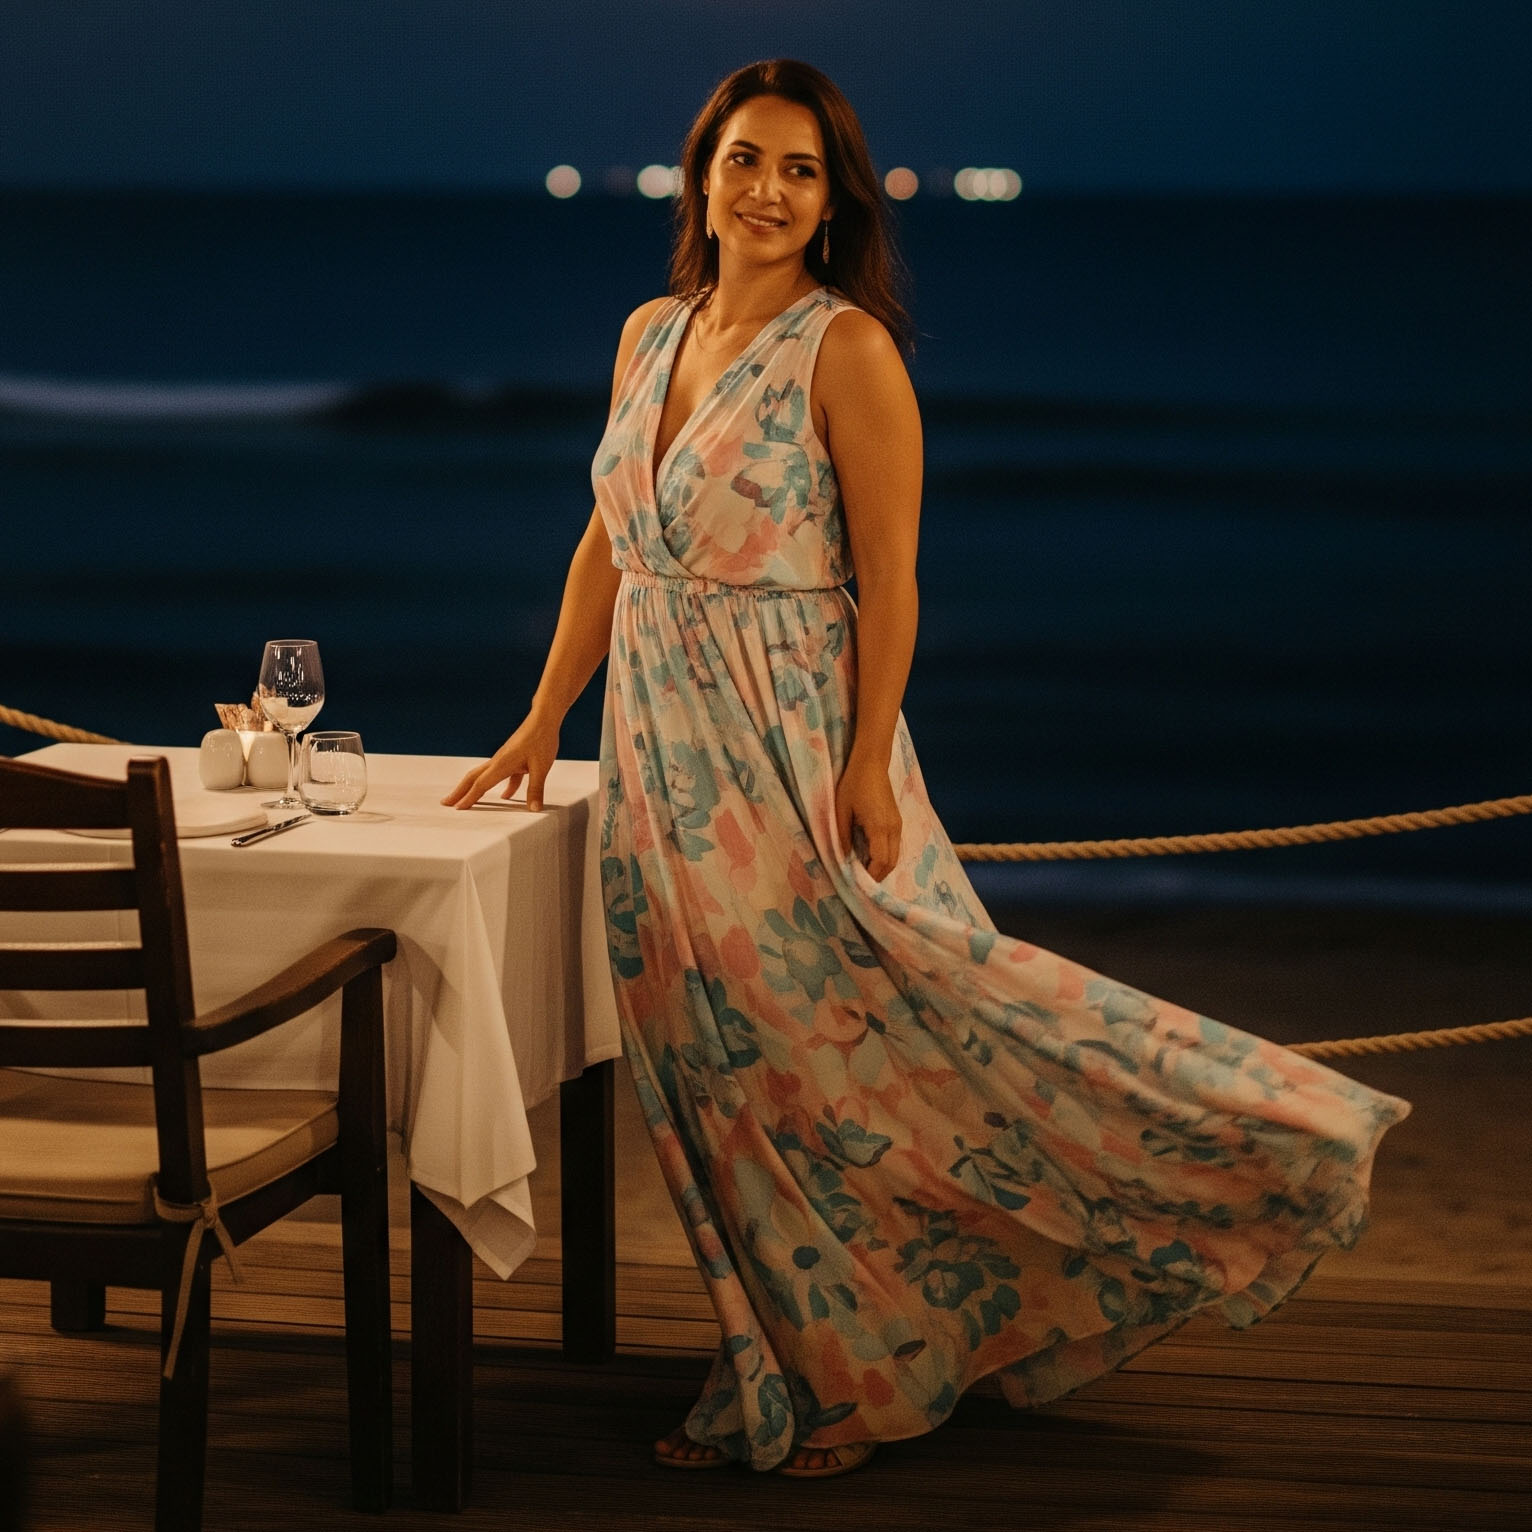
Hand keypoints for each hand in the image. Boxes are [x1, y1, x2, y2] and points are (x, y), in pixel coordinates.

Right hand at [441, 712, 560, 811]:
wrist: (544, 718)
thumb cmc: (542, 739)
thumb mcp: (541, 767)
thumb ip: (535, 789)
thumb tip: (534, 809)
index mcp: (501, 764)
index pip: (481, 784)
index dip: (469, 797)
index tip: (457, 808)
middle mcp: (498, 761)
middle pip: (473, 778)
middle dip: (459, 791)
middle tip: (446, 803)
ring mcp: (504, 759)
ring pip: (484, 776)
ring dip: (474, 789)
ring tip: (467, 800)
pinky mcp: (512, 757)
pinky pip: (503, 775)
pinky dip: (502, 786)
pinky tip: (506, 796)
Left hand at [834, 750, 901, 881]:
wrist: (871, 763)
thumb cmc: (853, 784)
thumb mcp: (841, 810)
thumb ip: (842, 836)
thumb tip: (844, 858)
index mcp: (880, 828)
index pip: (880, 862)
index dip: (871, 877)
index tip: (857, 885)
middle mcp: (893, 829)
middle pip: (891, 863)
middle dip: (877, 876)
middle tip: (859, 883)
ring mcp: (897, 825)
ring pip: (895, 856)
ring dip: (881, 867)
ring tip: (863, 872)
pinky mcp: (896, 821)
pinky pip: (894, 847)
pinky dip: (884, 857)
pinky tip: (869, 857)